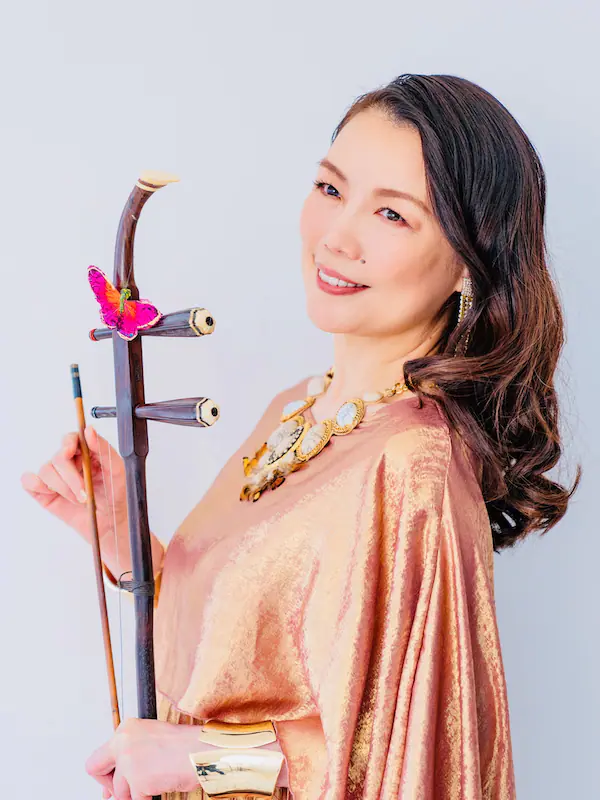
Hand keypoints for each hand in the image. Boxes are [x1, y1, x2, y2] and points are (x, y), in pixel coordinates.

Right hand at [20, 426, 127, 544]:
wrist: (110, 522)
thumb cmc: (115, 494)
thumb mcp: (117, 469)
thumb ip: (103, 448)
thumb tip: (89, 431)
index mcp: (85, 452)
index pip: (70, 438)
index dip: (68, 443)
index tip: (71, 452)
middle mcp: (69, 462)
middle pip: (58, 458)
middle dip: (70, 477)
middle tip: (84, 494)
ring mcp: (55, 476)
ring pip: (45, 470)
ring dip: (61, 487)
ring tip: (77, 499)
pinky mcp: (44, 492)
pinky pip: (29, 481)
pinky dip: (37, 486)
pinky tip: (52, 493)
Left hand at [85, 718, 288, 798]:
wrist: (203, 750)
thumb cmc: (185, 746)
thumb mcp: (152, 741)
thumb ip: (131, 754)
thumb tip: (114, 782)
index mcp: (127, 728)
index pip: (99, 756)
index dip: (105, 774)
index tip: (113, 782)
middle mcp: (123, 741)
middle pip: (95, 770)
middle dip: (109, 785)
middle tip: (124, 792)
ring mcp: (128, 761)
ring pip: (120, 791)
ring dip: (137, 792)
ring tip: (157, 779)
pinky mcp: (137, 779)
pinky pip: (136, 799)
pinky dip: (149, 797)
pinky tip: (162, 783)